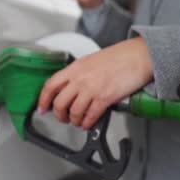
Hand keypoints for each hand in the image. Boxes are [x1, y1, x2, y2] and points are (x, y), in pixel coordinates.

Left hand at [37, 37, 153, 129]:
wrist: (138, 56)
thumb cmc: (118, 57)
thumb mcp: (90, 61)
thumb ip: (78, 73)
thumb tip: (69, 87)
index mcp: (75, 68)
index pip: (50, 85)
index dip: (43, 100)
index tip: (42, 108)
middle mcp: (80, 78)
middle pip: (59, 103)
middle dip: (59, 115)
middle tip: (62, 118)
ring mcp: (92, 89)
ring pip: (74, 112)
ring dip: (74, 121)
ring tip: (77, 122)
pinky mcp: (105, 98)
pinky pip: (90, 116)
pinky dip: (86, 123)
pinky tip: (88, 123)